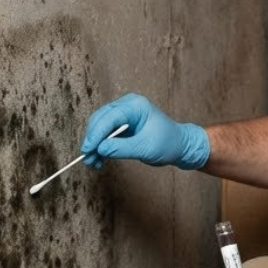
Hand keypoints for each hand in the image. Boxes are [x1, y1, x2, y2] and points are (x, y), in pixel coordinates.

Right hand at [80, 93, 209, 169]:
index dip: (96, 133)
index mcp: (136, 105)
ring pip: (100, 126)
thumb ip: (122, 148)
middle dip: (93, 139)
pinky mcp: (122, 124)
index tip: (88, 149)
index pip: (109, 117)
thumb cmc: (168, 144)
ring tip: (93, 162)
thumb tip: (100, 149)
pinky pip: (105, 133)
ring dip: (94, 144)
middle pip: (100, 119)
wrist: (180, 146)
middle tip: (88, 158)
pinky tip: (99, 158)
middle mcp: (127, 105)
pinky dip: (100, 146)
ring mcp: (123, 114)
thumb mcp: (145, 148)